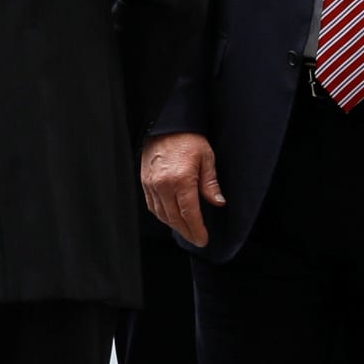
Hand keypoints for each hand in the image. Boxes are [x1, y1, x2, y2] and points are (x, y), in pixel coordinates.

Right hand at [140, 132, 224, 247]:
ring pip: (162, 214)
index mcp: (181, 180)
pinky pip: (152, 205)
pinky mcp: (145, 181)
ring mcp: (152, 184)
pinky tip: (170, 217)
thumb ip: (211, 183)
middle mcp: (164, 185)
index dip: (196, 229)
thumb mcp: (206, 157)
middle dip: (187, 232)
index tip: (203, 239)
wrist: (165, 123)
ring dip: (174, 226)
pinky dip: (162, 215)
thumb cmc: (187, 138)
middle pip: (175, 218)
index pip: (189, 213)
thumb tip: (218, 202)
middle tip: (196, 239)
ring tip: (186, 230)